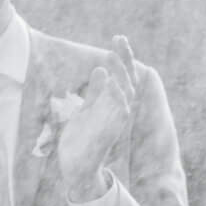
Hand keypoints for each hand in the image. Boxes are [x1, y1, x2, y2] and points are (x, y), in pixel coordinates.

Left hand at [57, 36, 138, 201]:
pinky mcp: (109, 131)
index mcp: (112, 104)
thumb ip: (95, 92)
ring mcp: (115, 121)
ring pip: (125, 93)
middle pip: (128, 80)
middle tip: (119, 38)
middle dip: (124, 60)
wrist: (77, 167)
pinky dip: (117, 95)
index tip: (118, 38)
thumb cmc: (82, 139)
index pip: (122, 76)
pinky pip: (119, 111)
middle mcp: (118, 111)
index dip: (122, 58)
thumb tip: (100, 70)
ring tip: (111, 55)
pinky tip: (112, 81)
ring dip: (119, 74)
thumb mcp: (87, 110)